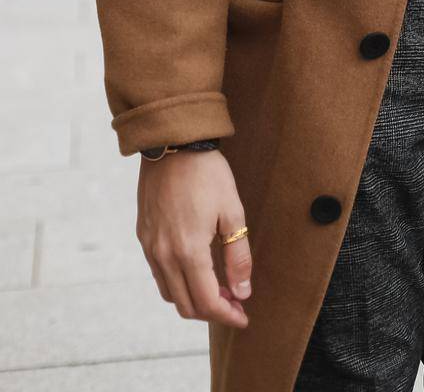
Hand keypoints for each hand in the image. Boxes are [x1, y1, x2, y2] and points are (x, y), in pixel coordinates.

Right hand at [137, 150, 251, 326]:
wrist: (172, 144)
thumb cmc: (207, 174)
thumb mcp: (232, 211)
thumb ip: (238, 256)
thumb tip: (242, 292)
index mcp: (188, 251)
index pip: (207, 302)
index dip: (227, 315)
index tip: (243, 317)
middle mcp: (164, 255)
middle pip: (185, 305)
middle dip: (211, 312)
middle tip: (234, 304)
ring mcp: (150, 247)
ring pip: (169, 293)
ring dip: (193, 299)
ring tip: (218, 289)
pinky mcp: (143, 236)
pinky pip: (159, 274)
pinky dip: (177, 283)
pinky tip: (196, 270)